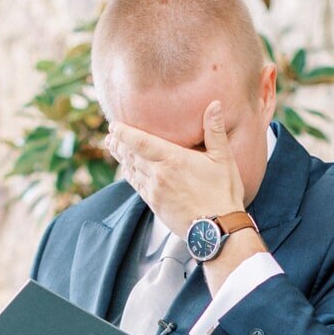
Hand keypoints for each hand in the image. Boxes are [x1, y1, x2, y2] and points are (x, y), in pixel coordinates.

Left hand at [104, 99, 245, 236]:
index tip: (114, 125)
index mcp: (172, 159)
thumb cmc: (222, 194)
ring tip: (113, 147)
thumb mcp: (223, 159)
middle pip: (131, 155)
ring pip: (131, 170)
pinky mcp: (155, 205)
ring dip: (121, 158)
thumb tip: (215, 104)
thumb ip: (215, 130)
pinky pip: (136, 187)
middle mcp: (158, 174)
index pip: (139, 141)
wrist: (217, 230)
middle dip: (119, 143)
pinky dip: (129, 175)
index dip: (123, 132)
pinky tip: (127, 170)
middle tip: (110, 135)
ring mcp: (154, 191)